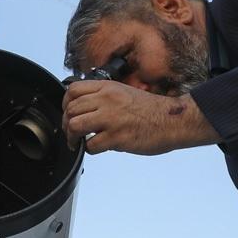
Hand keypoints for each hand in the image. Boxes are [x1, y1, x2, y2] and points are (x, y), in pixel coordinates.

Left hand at [62, 82, 217, 154]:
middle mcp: (107, 100)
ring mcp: (111, 118)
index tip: (67, 113)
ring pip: (75, 125)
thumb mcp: (124, 92)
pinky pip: (91, 145)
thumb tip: (85, 109)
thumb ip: (104, 97)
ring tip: (77, 143)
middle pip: (71, 109)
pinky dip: (89, 150)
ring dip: (72, 137)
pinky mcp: (117, 137)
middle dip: (66, 124)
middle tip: (71, 133)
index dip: (65, 104)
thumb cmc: (151, 109)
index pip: (73, 90)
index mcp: (107, 87)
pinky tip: (97, 148)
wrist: (173, 120)